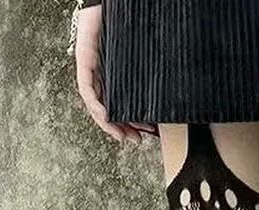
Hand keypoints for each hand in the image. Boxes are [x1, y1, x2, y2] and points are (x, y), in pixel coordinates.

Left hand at [74, 5, 153, 143]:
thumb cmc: (135, 20)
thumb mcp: (146, 55)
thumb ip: (152, 73)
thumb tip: (174, 92)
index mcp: (118, 71)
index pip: (121, 102)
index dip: (130, 121)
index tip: (142, 133)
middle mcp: (104, 71)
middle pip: (109, 107)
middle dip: (121, 128)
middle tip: (134, 140)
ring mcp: (93, 66)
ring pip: (96, 104)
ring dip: (108, 123)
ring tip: (122, 135)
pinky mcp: (85, 58)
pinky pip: (87, 88)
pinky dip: (96, 105)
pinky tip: (105, 116)